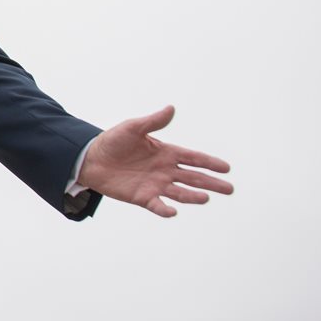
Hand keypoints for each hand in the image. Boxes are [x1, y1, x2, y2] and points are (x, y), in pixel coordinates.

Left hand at [78, 105, 232, 217]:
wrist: (90, 159)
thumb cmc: (113, 141)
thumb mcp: (132, 128)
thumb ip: (153, 122)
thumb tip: (171, 108)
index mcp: (165, 153)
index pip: (193, 158)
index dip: (209, 162)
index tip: (226, 168)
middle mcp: (165, 170)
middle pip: (193, 178)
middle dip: (211, 183)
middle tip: (229, 189)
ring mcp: (155, 185)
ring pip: (180, 193)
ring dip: (193, 196)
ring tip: (206, 198)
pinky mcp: (142, 197)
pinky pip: (157, 205)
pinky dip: (165, 209)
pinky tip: (173, 212)